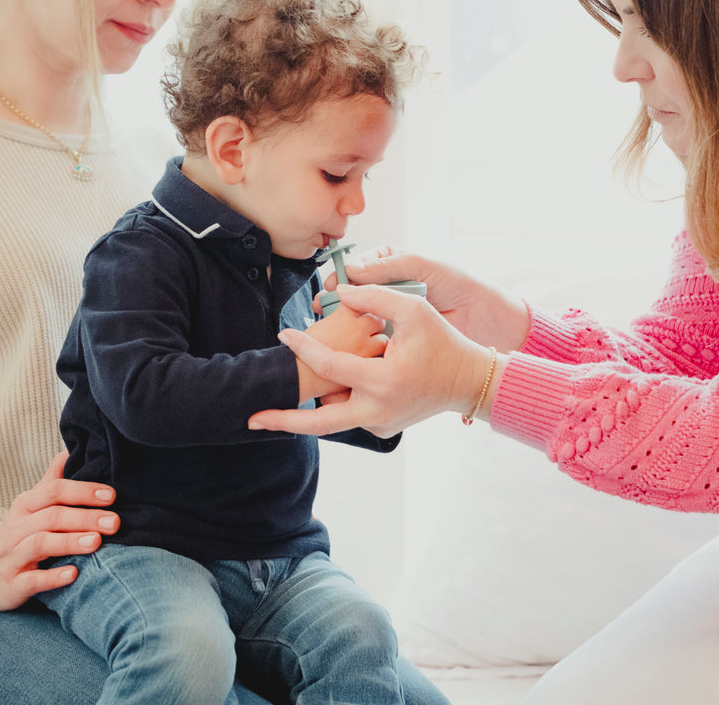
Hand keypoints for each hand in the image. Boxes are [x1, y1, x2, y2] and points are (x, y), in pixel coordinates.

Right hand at [0, 451, 119, 610]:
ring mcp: (12, 557)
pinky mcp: (12, 585)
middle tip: (115, 522)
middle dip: (85, 517)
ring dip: (69, 542)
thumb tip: (70, 448)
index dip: (83, 491)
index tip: (112, 495)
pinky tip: (74, 574)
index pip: (54, 491)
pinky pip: (31, 580)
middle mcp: (17, 528)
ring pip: (39, 544)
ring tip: (96, 542)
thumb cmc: (18, 534)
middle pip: (51, 517)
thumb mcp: (31, 505)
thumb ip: (52, 480)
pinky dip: (52, 577)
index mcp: (25, 505)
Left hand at [252, 283, 499, 437]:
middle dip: (283, 421)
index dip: (303, 348)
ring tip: (293, 387)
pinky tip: (336, 382)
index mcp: (383, 381)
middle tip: (251, 418)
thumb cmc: (443, 341)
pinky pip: (350, 413)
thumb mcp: (413, 309)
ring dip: (316, 399)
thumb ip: (373, 296)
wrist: (468, 381)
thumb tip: (338, 290)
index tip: (283, 334)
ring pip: (333, 415)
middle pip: (318, 422)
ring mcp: (380, 424)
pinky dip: (339, 399)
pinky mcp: (382, 428)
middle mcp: (377, 411)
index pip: (330, 366)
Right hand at [333, 247, 529, 351]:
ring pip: (359, 315)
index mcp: (392, 263)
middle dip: (336, 301)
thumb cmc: (459, 284)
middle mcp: (388, 287)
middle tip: (323, 310)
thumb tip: (351, 270)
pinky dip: (360, 340)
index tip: (329, 287)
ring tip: (331, 329)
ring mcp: (391, 312)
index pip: (357, 267)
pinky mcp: (397, 335)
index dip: (341, 277)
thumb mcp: (423, 266)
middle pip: (353, 293)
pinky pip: (373, 335)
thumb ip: (388, 266)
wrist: (486, 317)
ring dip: (344, 323)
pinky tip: (349, 345)